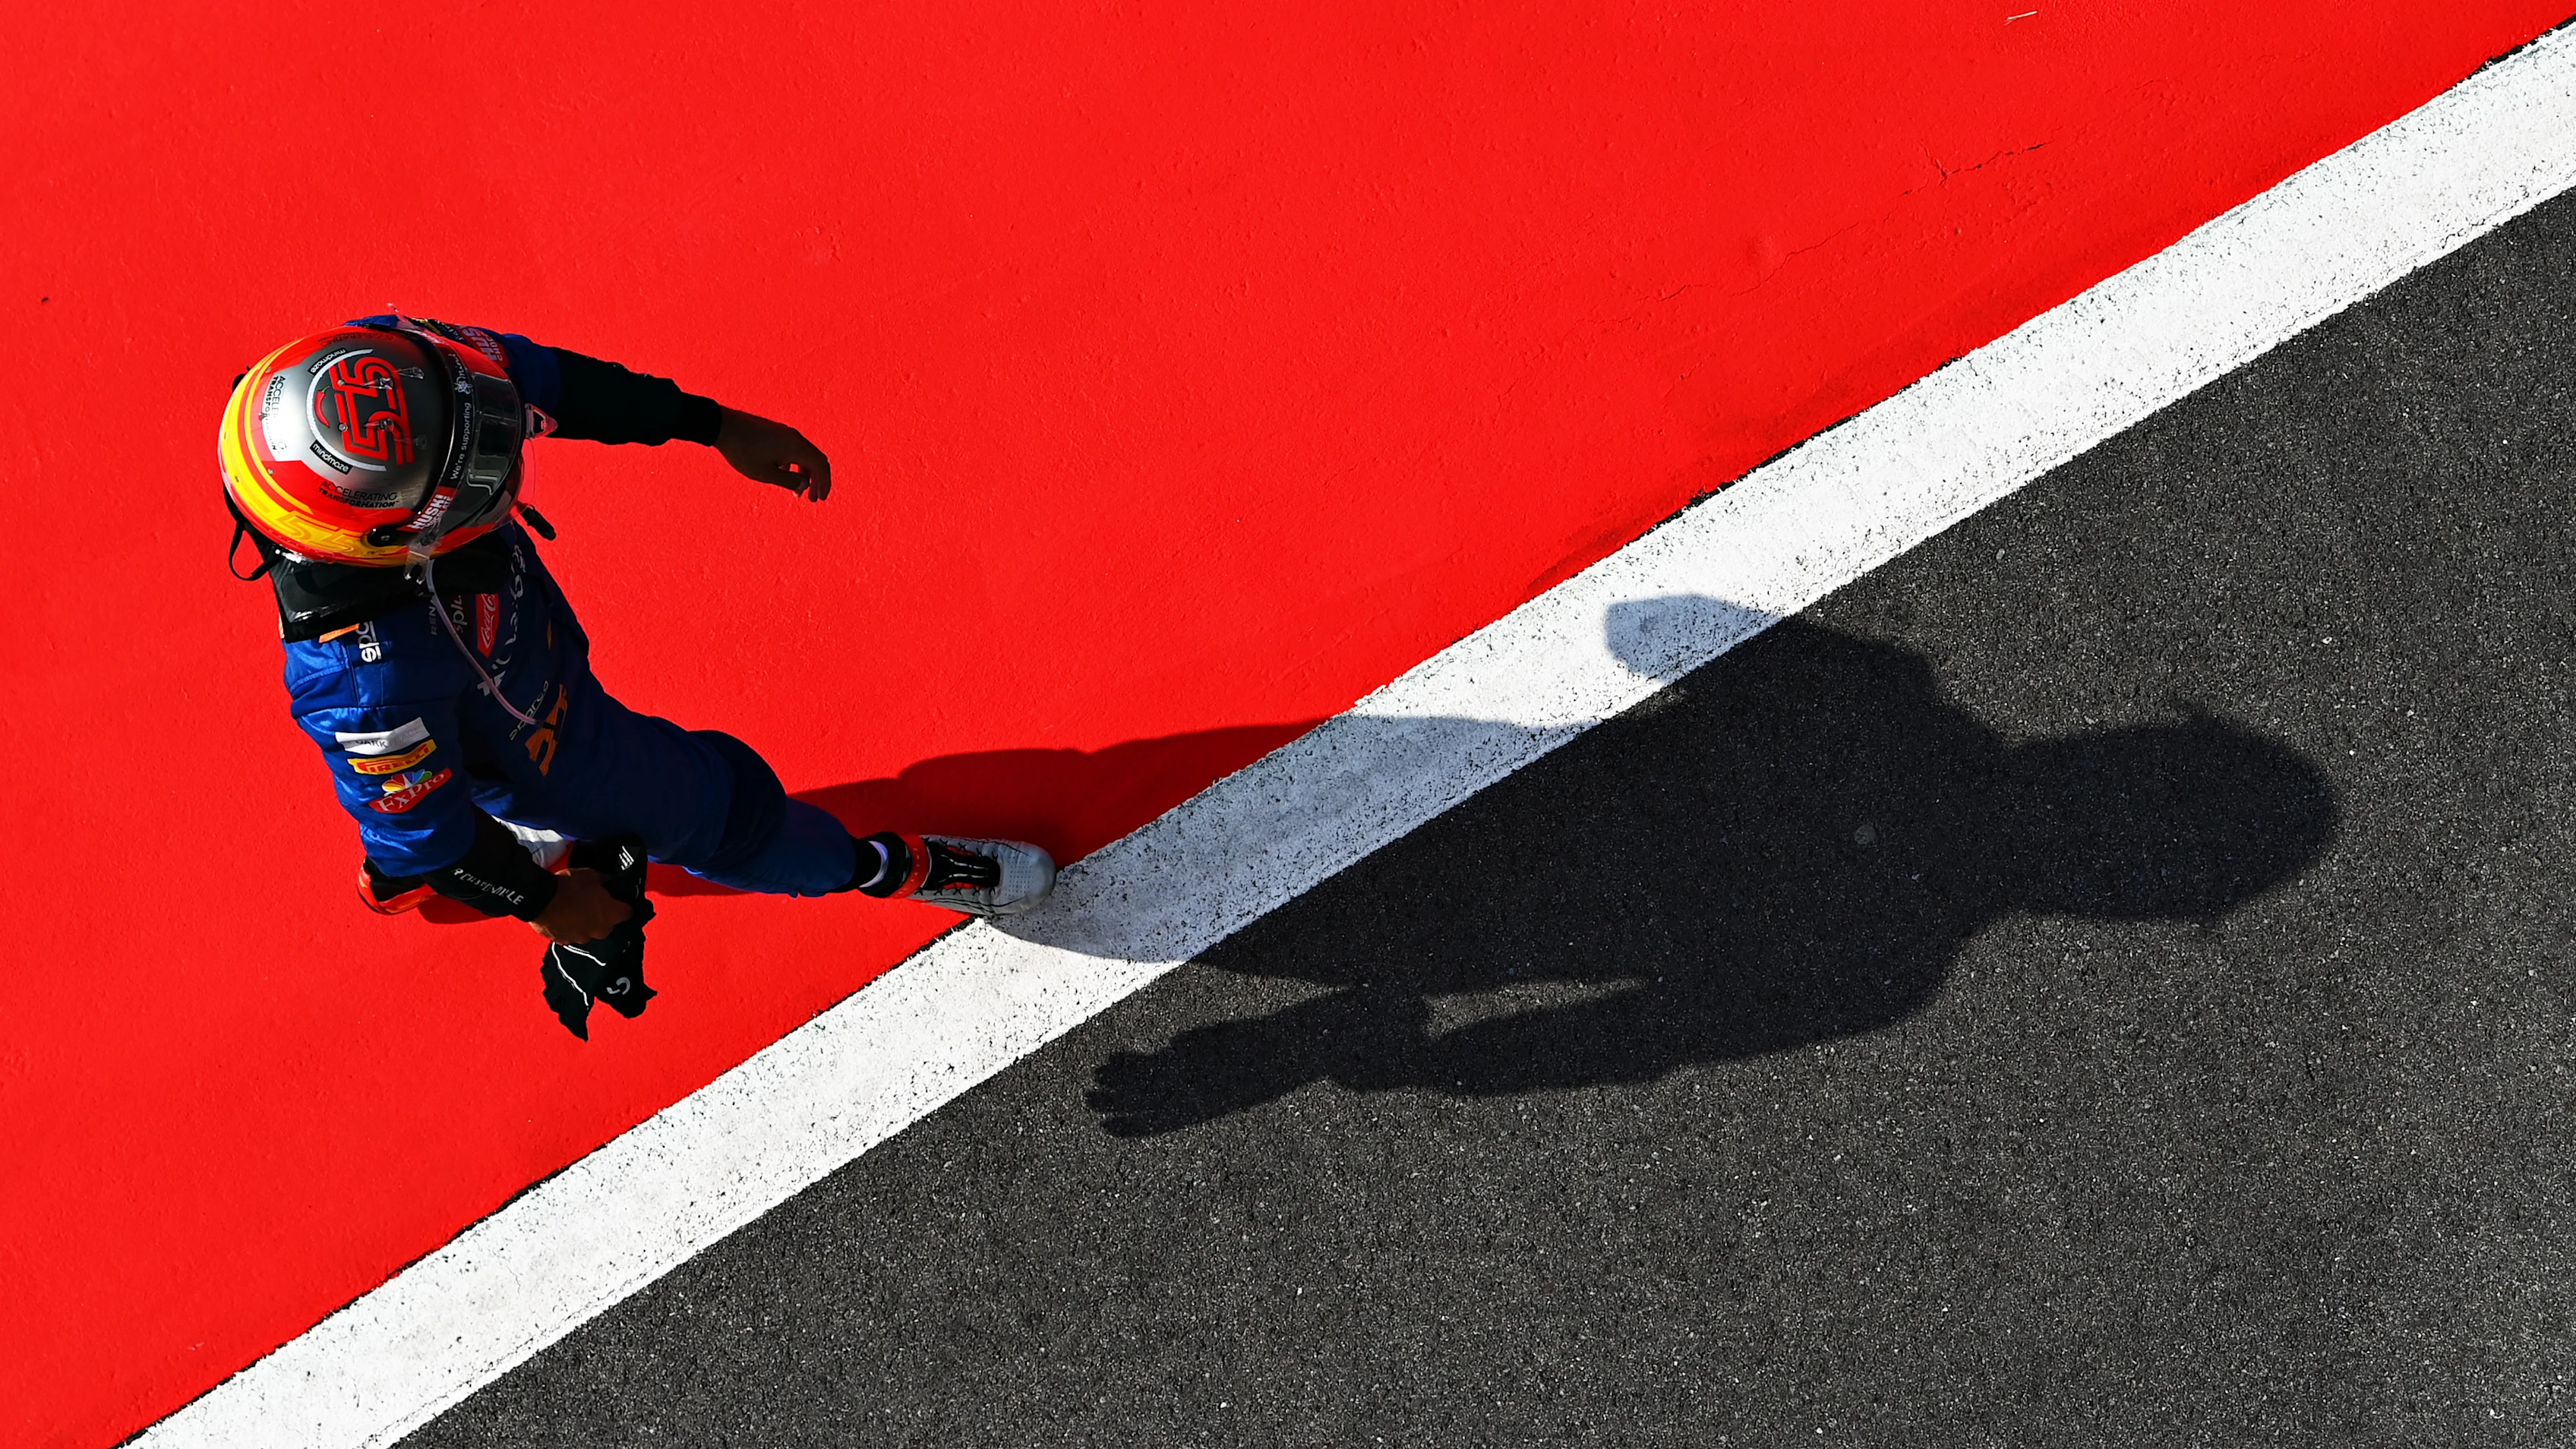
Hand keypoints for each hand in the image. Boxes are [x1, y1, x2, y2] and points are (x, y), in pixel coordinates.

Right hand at [529, 868, 632, 943]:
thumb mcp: (591, 875)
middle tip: (592, 903)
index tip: (618, 901)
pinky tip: (562, 917)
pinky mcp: (564, 941)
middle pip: (608, 924)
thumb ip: (603, 880)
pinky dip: (569, 928)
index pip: (628, 913)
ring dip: (585, 923)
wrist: (540, 899)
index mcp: (611, 914)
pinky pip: (571, 935)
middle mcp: (600, 930)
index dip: (623, 906)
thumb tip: (606, 881)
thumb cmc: (568, 886)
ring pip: (589, 931)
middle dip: (603, 916)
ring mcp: (581, 938)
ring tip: (574, 910)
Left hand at [715, 407, 832, 500]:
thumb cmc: (743, 451)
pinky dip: (795, 464)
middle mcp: (795, 438)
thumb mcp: (764, 473)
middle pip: (816, 460)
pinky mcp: (776, 432)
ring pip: (805, 454)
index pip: (821, 466)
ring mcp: (785, 433)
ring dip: (805, 473)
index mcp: (796, 448)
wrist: (723, 426)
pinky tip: (783, 473)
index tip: (819, 499)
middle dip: (817, 481)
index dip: (824, 484)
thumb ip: (788, 480)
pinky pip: (794, 449)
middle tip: (812, 498)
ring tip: (797, 491)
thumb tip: (805, 485)